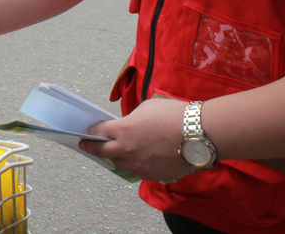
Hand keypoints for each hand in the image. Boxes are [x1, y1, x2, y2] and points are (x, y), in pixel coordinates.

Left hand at [79, 97, 195, 181]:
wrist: (197, 134)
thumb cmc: (174, 115)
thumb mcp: (145, 108)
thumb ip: (131, 119)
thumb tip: (127, 126)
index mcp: (123, 129)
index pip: (98, 132)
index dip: (92, 131)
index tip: (88, 132)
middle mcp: (126, 149)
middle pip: (102, 151)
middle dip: (92, 147)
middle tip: (86, 145)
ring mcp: (138, 165)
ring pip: (118, 163)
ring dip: (114, 156)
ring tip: (112, 151)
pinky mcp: (151, 175)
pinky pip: (136, 170)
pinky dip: (133, 164)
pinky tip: (137, 158)